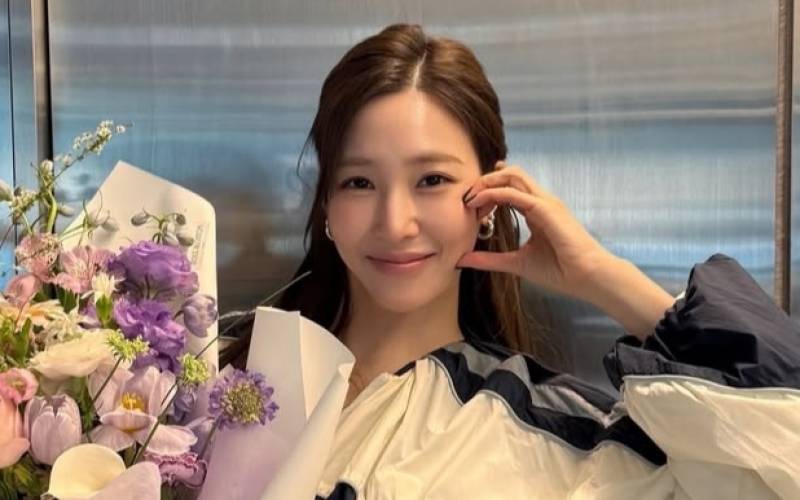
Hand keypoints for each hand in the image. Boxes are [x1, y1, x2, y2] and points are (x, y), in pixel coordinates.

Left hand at [457, 161, 616, 301]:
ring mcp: (545, 202)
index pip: (509, 188)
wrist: (587, 278)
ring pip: (513, 175)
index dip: (487, 192)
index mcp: (536, 211)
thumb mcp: (515, 263)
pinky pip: (514, 193)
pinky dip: (493, 193)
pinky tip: (478, 202)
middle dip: (485, 180)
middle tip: (466, 196)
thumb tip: (462, 259)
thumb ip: (489, 259)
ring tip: (470, 196)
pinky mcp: (546, 209)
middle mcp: (541, 202)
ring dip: (488, 181)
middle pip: (510, 175)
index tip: (469, 206)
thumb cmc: (560, 271)